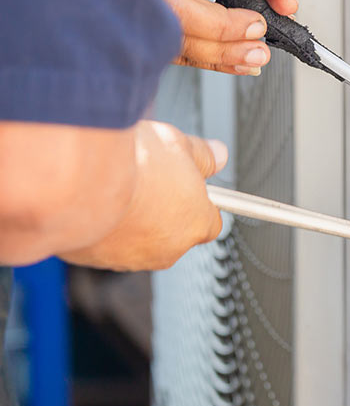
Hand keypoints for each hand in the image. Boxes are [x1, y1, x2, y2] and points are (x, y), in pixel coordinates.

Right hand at [60, 121, 227, 270]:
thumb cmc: (130, 165)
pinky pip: (102, 243)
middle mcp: (166, 250)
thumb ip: (203, 155)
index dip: (197, 201)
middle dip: (161, 210)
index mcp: (195, 225)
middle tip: (146, 180)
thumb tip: (218, 155)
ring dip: (129, 220)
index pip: (209, 221)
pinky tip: (92, 202)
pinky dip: (99, 227)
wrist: (75, 180)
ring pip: (135, 240)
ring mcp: (128, 259)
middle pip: (171, 232)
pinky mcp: (93, 261)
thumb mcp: (178, 144)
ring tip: (116, 189)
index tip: (186, 185)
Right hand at [140, 0, 296, 73]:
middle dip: (223, 25)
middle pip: (175, 11)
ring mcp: (134, 8)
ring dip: (222, 52)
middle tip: (257, 25)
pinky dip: (213, 61)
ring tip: (256, 53)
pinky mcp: (143, 31)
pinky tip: (240, 64)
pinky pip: (177, 53)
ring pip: (175, 39)